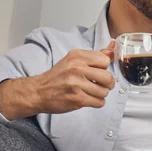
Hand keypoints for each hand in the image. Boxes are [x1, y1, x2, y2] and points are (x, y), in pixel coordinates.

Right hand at [0, 42, 115, 119]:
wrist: (38, 92)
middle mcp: (77, 68)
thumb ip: (95, 56)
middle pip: (108, 77)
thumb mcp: (74, 60)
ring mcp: (77, 84)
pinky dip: (96, 102)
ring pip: (105, 91)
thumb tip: (113, 47)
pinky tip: (88, 99)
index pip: (105, 60)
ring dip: (100, 94)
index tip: (98, 71)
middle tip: (100, 84)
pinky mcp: (77, 99)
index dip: (104, 68)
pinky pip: (99, 102)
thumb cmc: (57, 76)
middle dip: (107, 83)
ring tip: (91, 92)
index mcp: (77, 56)